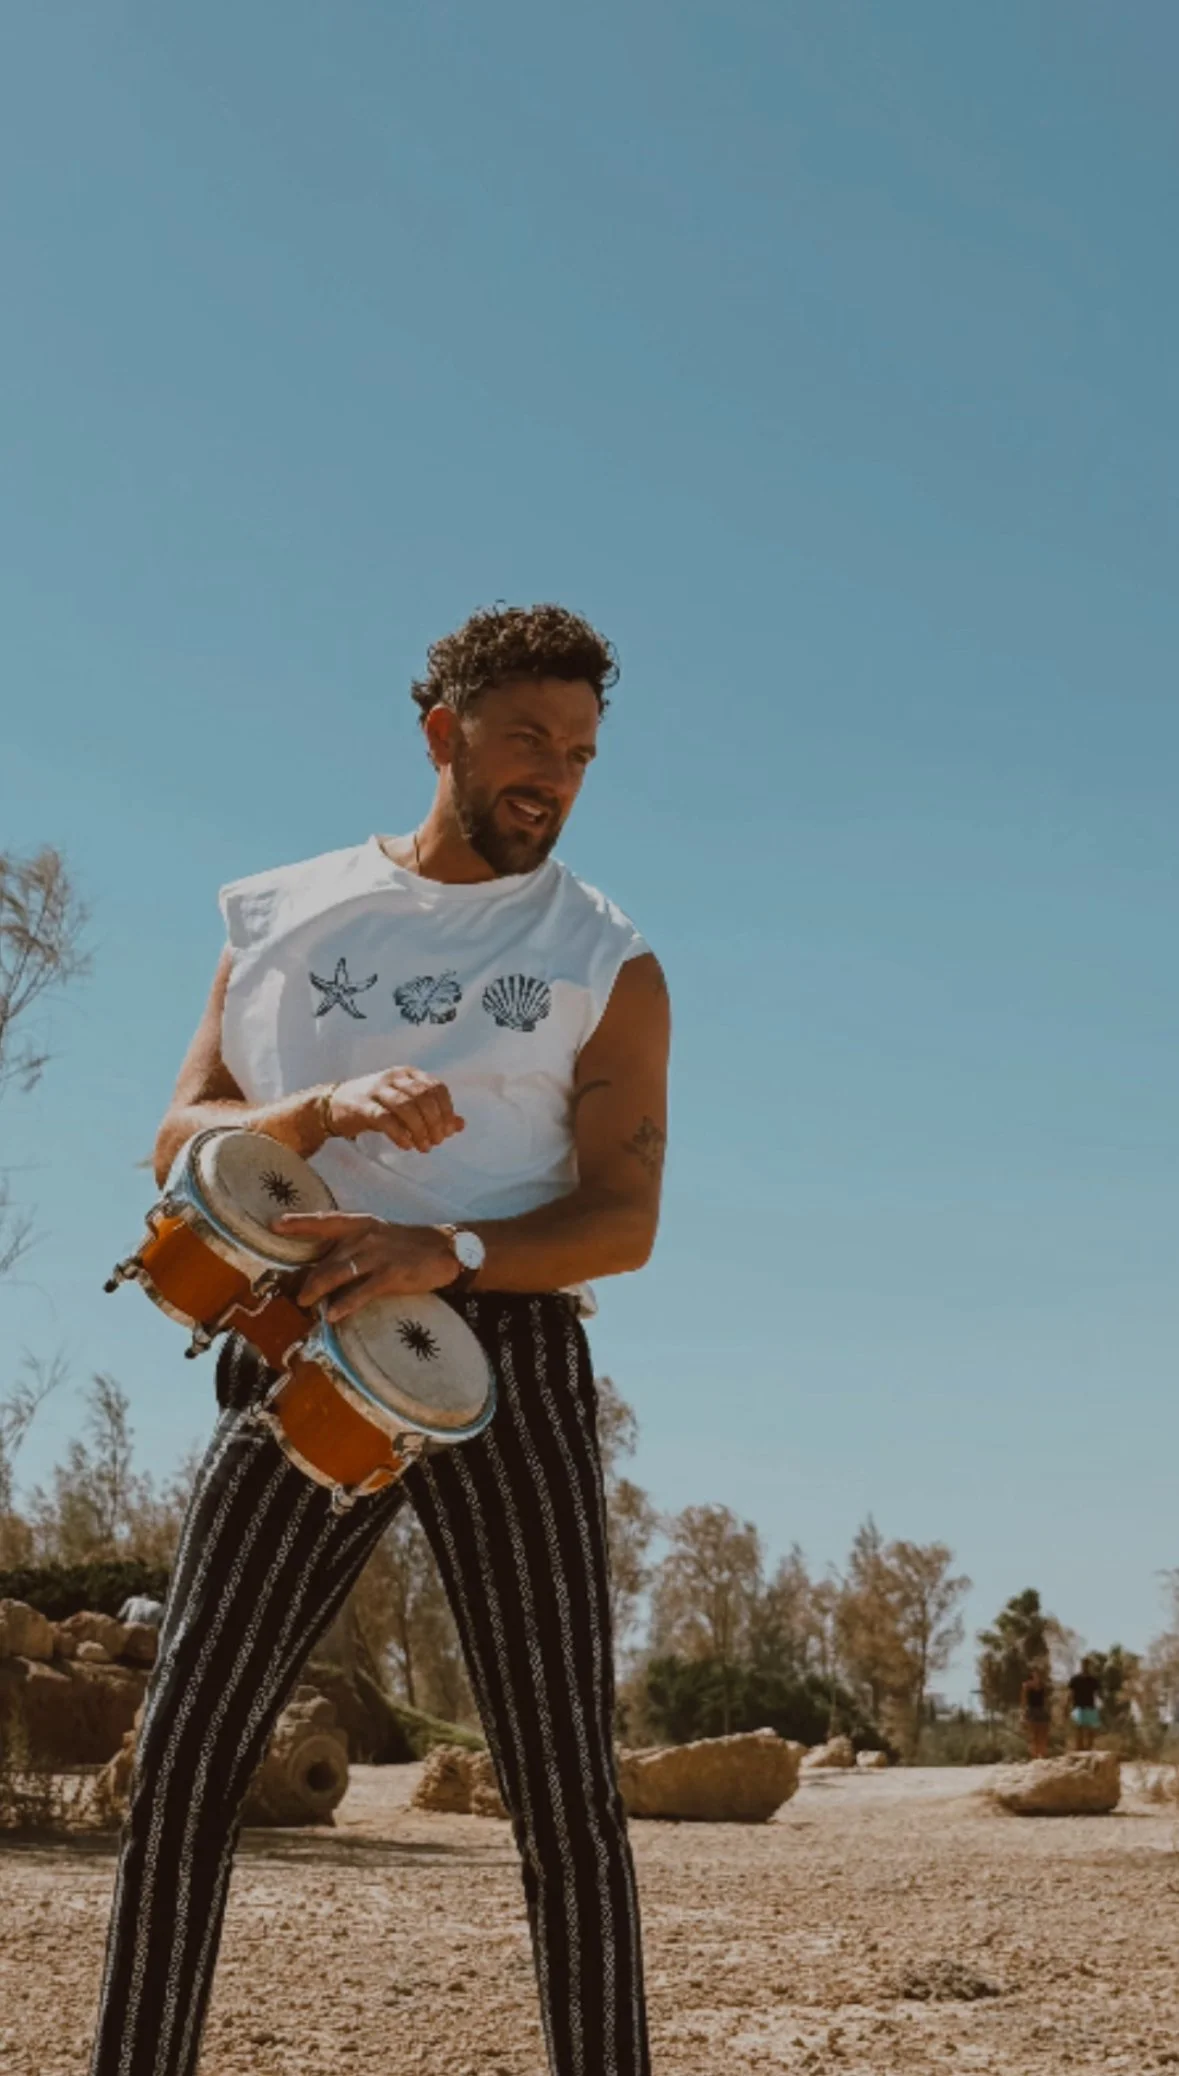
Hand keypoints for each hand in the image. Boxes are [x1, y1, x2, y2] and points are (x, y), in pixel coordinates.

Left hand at [274, 1212, 459, 1318]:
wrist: (443, 1250)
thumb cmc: (404, 1245)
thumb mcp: (376, 1238)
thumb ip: (351, 1249)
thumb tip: (323, 1270)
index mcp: (359, 1224)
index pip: (324, 1221)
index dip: (299, 1223)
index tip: (274, 1225)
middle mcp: (365, 1237)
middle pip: (326, 1258)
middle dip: (308, 1279)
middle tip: (297, 1295)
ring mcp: (377, 1255)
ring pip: (338, 1273)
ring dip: (318, 1290)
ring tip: (305, 1303)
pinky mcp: (391, 1275)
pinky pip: (361, 1292)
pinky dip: (345, 1304)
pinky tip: (333, 1315)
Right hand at [323, 1068, 464, 1152]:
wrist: (334, 1105)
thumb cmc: (375, 1105)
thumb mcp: (406, 1106)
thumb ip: (432, 1113)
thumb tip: (460, 1125)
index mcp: (408, 1074)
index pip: (436, 1088)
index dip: (446, 1110)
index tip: (448, 1131)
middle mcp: (394, 1078)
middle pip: (423, 1097)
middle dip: (435, 1122)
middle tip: (437, 1142)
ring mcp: (376, 1090)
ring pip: (406, 1106)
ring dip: (420, 1129)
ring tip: (424, 1147)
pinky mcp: (362, 1106)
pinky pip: (385, 1118)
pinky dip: (399, 1133)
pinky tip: (407, 1145)